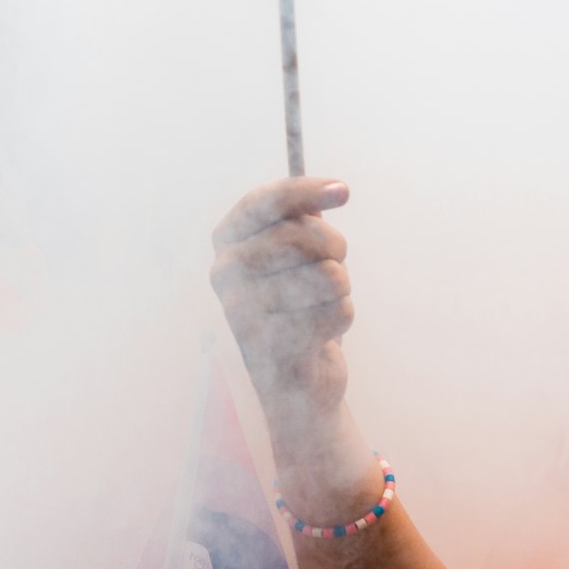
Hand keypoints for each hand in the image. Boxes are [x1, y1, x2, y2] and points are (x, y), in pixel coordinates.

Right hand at [211, 178, 352, 415]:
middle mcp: (225, 273)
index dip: (304, 191)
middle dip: (334, 247)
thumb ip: (304, 218)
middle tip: (336, 262)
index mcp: (227, 242)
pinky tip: (324, 332)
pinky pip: (337, 311)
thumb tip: (334, 189)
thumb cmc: (299, 303)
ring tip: (325, 301)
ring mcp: (243, 312)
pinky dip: (342, 317)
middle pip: (299, 236)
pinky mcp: (273, 347)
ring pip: (327, 276)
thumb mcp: (298, 253)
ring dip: (341, 288)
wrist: (296, 378)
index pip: (263, 202)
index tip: (344, 191)